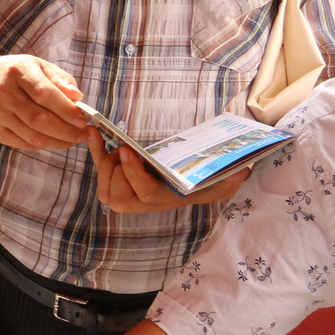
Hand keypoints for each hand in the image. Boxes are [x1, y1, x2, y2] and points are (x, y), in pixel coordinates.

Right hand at [0, 55, 84, 150]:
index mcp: (17, 71)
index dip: (66, 110)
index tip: (83, 120)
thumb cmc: (17, 74)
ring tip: (73, 140)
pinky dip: (43, 145)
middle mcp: (2, 92)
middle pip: (38, 119)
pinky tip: (54, 140)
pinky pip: (22, 143)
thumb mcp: (39, 66)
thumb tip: (77, 97)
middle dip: (66, 131)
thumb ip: (61, 79)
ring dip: (57, 142)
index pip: (44, 94)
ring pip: (32, 136)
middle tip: (83, 135)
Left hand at [85, 130, 249, 212]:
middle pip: (118, 190)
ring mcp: (125, 195)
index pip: (144, 194)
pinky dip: (94, 149)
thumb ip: (230, 178)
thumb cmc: (203, 178)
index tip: (128, 151)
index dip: (133, 174)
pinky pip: (100, 168)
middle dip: (119, 166)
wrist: (188, 182)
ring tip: (121, 146)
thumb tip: (242, 173)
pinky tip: (92, 131)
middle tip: (127, 148)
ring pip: (105, 181)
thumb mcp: (220, 179)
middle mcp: (141, 203)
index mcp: (165, 200)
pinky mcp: (114, 182)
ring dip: (108, 161)